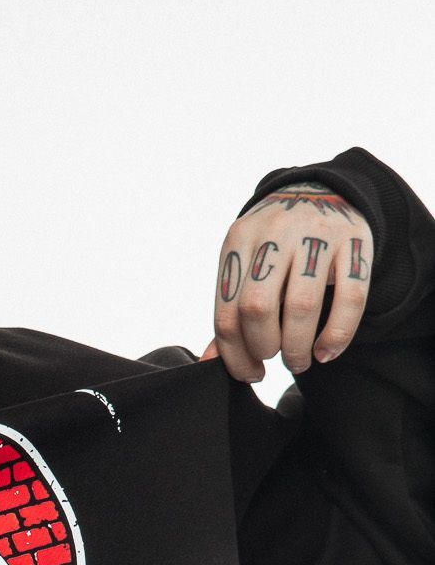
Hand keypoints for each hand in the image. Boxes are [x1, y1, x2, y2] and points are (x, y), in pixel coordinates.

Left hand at [202, 181, 373, 380]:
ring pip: (301, 305)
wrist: (321, 192)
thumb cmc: (274, 245)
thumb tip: (209, 362)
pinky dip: (337, 335)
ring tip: (298, 361)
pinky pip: (350, 298)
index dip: (235, 353)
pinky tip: (326, 352)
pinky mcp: (354, 241)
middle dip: (263, 347)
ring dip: (297, 347)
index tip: (249, 372)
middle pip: (258, 307)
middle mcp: (275, 233)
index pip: (227, 311)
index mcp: (238, 240)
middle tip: (272, 360)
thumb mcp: (245, 265)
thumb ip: (230, 310)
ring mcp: (317, 235)